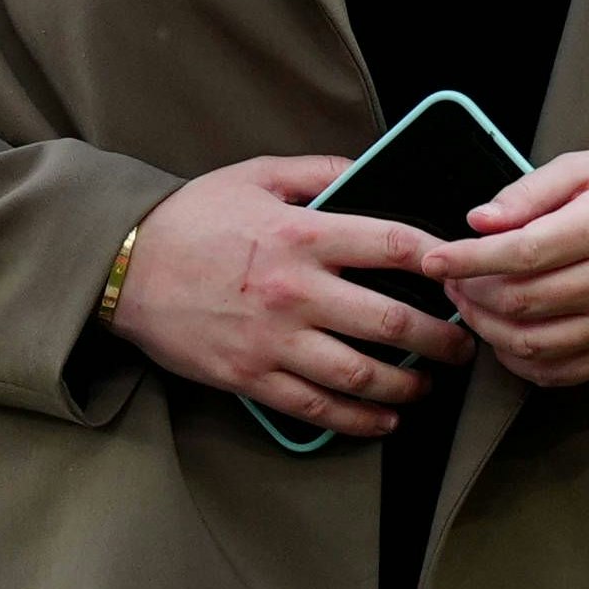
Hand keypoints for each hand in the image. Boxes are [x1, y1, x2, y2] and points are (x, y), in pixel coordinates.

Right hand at [107, 156, 478, 439]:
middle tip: (464, 344)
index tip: (463, 272)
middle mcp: (296, 291)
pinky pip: (317, 407)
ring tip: (428, 387)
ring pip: (360, 375)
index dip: (440, 260)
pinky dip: (359, 419)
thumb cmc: (192, 217)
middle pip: (391, 322)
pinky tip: (383, 420)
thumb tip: (368, 168)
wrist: (123, 265)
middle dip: (441, 340)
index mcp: (302, 234)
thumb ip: (318, 170)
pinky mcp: (251, 376)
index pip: (393, 245)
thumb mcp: (256, 175)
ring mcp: (274, 340)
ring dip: (407, 387)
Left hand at [421, 150, 588, 387]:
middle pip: (522, 301)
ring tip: (469, 301)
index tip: (433, 258)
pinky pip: (559, 372)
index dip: (469, 259)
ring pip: (533, 343)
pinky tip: (502, 335)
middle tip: (450, 275)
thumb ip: (530, 192)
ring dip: (487, 328)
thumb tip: (479, 221)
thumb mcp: (587, 168)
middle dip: (470, 291)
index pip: (522, 252)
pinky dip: (519, 361)